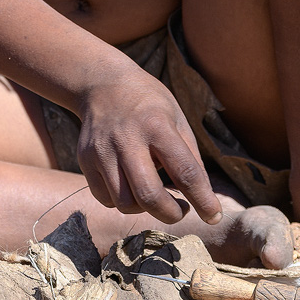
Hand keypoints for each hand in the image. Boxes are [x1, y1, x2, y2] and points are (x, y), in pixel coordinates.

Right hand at [73, 62, 218, 226]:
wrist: (102, 83)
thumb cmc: (149, 104)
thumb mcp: (177, 119)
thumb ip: (189, 158)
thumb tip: (203, 199)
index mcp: (157, 126)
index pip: (185, 172)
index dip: (203, 200)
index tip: (214, 216)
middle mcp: (127, 138)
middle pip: (149, 195)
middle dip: (170, 214)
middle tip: (180, 210)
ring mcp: (102, 150)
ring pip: (124, 203)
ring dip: (144, 208)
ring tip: (153, 193)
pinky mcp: (85, 160)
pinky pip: (105, 198)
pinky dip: (122, 201)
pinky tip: (130, 186)